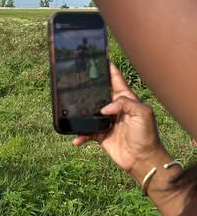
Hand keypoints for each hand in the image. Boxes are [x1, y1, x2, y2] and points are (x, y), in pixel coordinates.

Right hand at [72, 62, 166, 178]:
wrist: (142, 159)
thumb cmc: (146, 135)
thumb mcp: (142, 113)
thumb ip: (125, 104)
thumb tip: (104, 108)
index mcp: (126, 98)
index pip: (115, 79)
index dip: (107, 67)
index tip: (97, 57)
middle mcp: (114, 108)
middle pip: (98, 93)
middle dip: (87, 86)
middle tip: (73, 78)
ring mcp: (106, 121)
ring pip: (88, 112)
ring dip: (79, 113)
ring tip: (69, 111)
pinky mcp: (100, 135)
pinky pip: (85, 132)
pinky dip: (80, 136)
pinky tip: (76, 139)